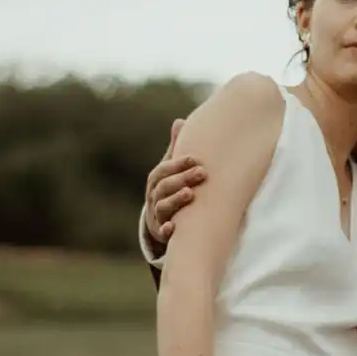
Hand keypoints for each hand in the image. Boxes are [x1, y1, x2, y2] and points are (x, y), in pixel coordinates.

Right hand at [142, 118, 206, 252]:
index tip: (195, 159)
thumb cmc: (171, 190)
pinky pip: (162, 233)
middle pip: (163, 187)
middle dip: (182, 178)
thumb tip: (180, 121)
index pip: (162, 170)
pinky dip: (166, 230)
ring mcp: (157, 216)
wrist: (162, 221)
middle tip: (202, 172)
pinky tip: (174, 227)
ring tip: (190, 194)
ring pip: (162, 207)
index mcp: (156, 182)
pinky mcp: (161, 233)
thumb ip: (176, 149)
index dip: (176, 164)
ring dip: (175, 200)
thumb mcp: (172, 171)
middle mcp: (154, 197)